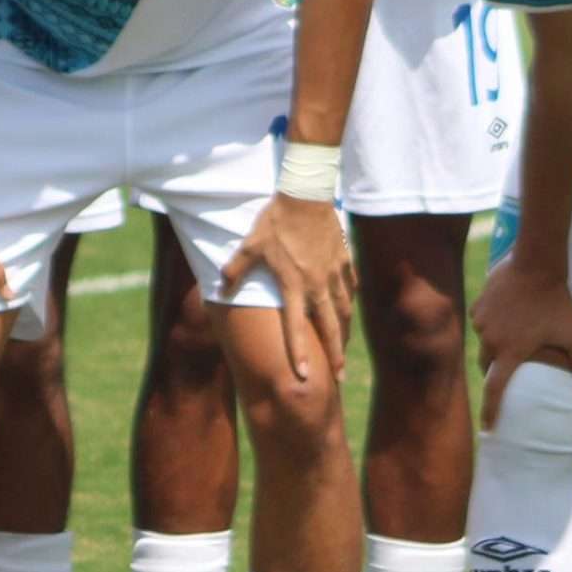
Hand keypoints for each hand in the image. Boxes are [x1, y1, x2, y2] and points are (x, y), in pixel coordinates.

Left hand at [216, 194, 354, 385]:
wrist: (306, 194)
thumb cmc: (276, 221)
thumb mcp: (251, 246)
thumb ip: (236, 271)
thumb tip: (220, 290)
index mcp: (294, 285)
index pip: (296, 327)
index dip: (300, 354)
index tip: (305, 377)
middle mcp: (318, 285)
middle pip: (331, 327)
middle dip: (335, 355)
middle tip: (340, 377)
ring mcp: (334, 273)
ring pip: (345, 310)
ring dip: (344, 332)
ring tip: (344, 348)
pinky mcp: (344, 260)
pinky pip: (351, 286)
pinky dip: (350, 299)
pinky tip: (350, 306)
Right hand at [470, 246, 571, 423]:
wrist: (537, 264)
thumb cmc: (557, 302)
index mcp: (511, 352)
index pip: (495, 390)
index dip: (491, 411)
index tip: (489, 428)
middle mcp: (490, 340)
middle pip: (487, 366)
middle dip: (496, 371)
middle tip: (510, 368)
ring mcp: (481, 321)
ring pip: (483, 342)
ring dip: (494, 344)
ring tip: (512, 335)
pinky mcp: (477, 305)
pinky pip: (480, 322)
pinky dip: (490, 324)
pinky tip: (506, 315)